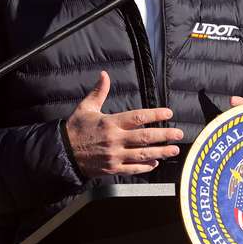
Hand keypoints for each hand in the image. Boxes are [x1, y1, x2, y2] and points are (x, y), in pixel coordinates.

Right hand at [64, 71, 183, 177]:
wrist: (63, 152)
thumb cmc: (76, 128)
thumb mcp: (86, 107)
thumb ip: (98, 91)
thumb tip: (104, 74)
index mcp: (110, 123)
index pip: (138, 117)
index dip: (155, 115)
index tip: (168, 113)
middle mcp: (114, 140)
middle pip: (145, 137)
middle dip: (165, 135)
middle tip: (179, 133)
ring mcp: (114, 156)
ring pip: (142, 155)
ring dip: (161, 152)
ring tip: (174, 149)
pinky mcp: (112, 169)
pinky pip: (133, 169)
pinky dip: (146, 167)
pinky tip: (155, 163)